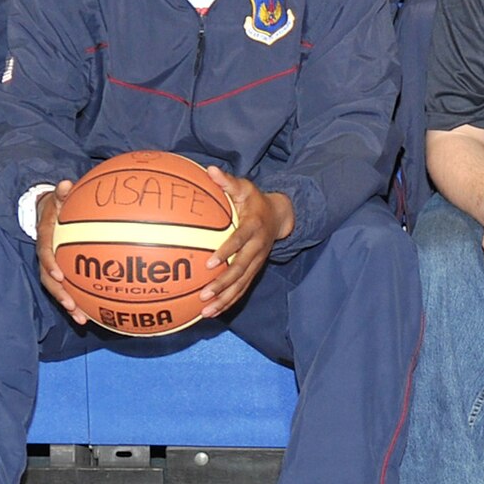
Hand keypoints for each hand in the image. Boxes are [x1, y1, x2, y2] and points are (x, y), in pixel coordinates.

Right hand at [35, 182, 90, 324]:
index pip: (44, 254)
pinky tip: (94, 314)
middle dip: (60, 295)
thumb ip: (62, 192)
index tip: (60, 275)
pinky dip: (79, 301)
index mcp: (45, 239)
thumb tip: (66, 183)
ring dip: (69, 304)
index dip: (50, 265)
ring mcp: (53, 267)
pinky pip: (69, 288)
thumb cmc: (56, 206)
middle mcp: (46, 257)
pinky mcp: (62, 273)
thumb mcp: (57, 197)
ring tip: (82, 319)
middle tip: (73, 307)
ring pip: (57, 290)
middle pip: (49, 280)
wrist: (44, 214)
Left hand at [198, 168, 293, 317]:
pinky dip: (228, 301)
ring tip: (206, 312)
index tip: (210, 263)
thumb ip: (227, 181)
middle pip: (241, 270)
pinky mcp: (254, 271)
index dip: (227, 252)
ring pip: (241, 284)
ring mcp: (257, 262)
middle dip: (223, 284)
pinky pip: (242, 289)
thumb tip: (210, 169)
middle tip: (204, 295)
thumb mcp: (245, 187)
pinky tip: (212, 313)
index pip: (240, 241)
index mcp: (254, 228)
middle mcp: (257, 248)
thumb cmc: (255, 201)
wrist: (280, 217)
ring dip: (224, 299)